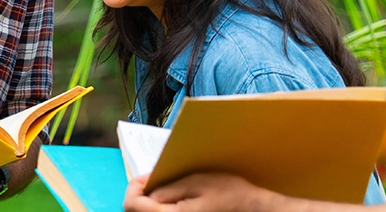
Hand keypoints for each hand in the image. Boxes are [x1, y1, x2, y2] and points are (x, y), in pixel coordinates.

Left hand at [124, 173, 270, 211]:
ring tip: (162, 188)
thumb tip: (147, 192)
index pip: (133, 205)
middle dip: (139, 195)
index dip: (134, 187)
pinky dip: (159, 209)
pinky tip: (171, 199)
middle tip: (152, 180)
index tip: (146, 177)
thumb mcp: (197, 182)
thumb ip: (168, 188)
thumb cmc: (229, 194)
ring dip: (148, 203)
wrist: (252, 209)